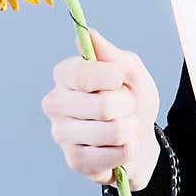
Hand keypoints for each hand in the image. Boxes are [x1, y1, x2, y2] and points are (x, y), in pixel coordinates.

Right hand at [41, 28, 160, 189]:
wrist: (140, 139)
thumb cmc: (132, 102)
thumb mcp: (132, 73)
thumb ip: (114, 56)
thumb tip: (87, 34)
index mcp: (66, 75)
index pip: (82, 74)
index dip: (112, 78)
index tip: (120, 80)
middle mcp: (55, 103)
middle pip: (103, 106)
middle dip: (128, 107)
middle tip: (125, 108)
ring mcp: (62, 134)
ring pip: (113, 132)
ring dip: (130, 130)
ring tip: (123, 128)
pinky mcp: (75, 161)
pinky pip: (115, 155)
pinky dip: (128, 150)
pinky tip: (119, 148)